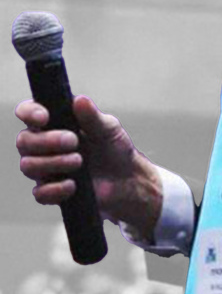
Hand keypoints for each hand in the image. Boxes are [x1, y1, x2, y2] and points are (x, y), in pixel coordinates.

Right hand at [15, 95, 161, 236]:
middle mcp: (43, 144)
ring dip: (53, 163)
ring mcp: (45, 168)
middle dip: (46, 141)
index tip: (44, 118)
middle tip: (74, 142)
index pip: (28, 112)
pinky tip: (73, 185)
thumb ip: (92, 116)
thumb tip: (79, 100)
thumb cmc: (114, 147)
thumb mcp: (108, 129)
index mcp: (54, 122)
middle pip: (23, 141)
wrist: (126, 179)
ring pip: (27, 166)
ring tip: (79, 161)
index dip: (29, 113)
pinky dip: (55, 189)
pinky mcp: (51, 191)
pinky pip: (39, 193)